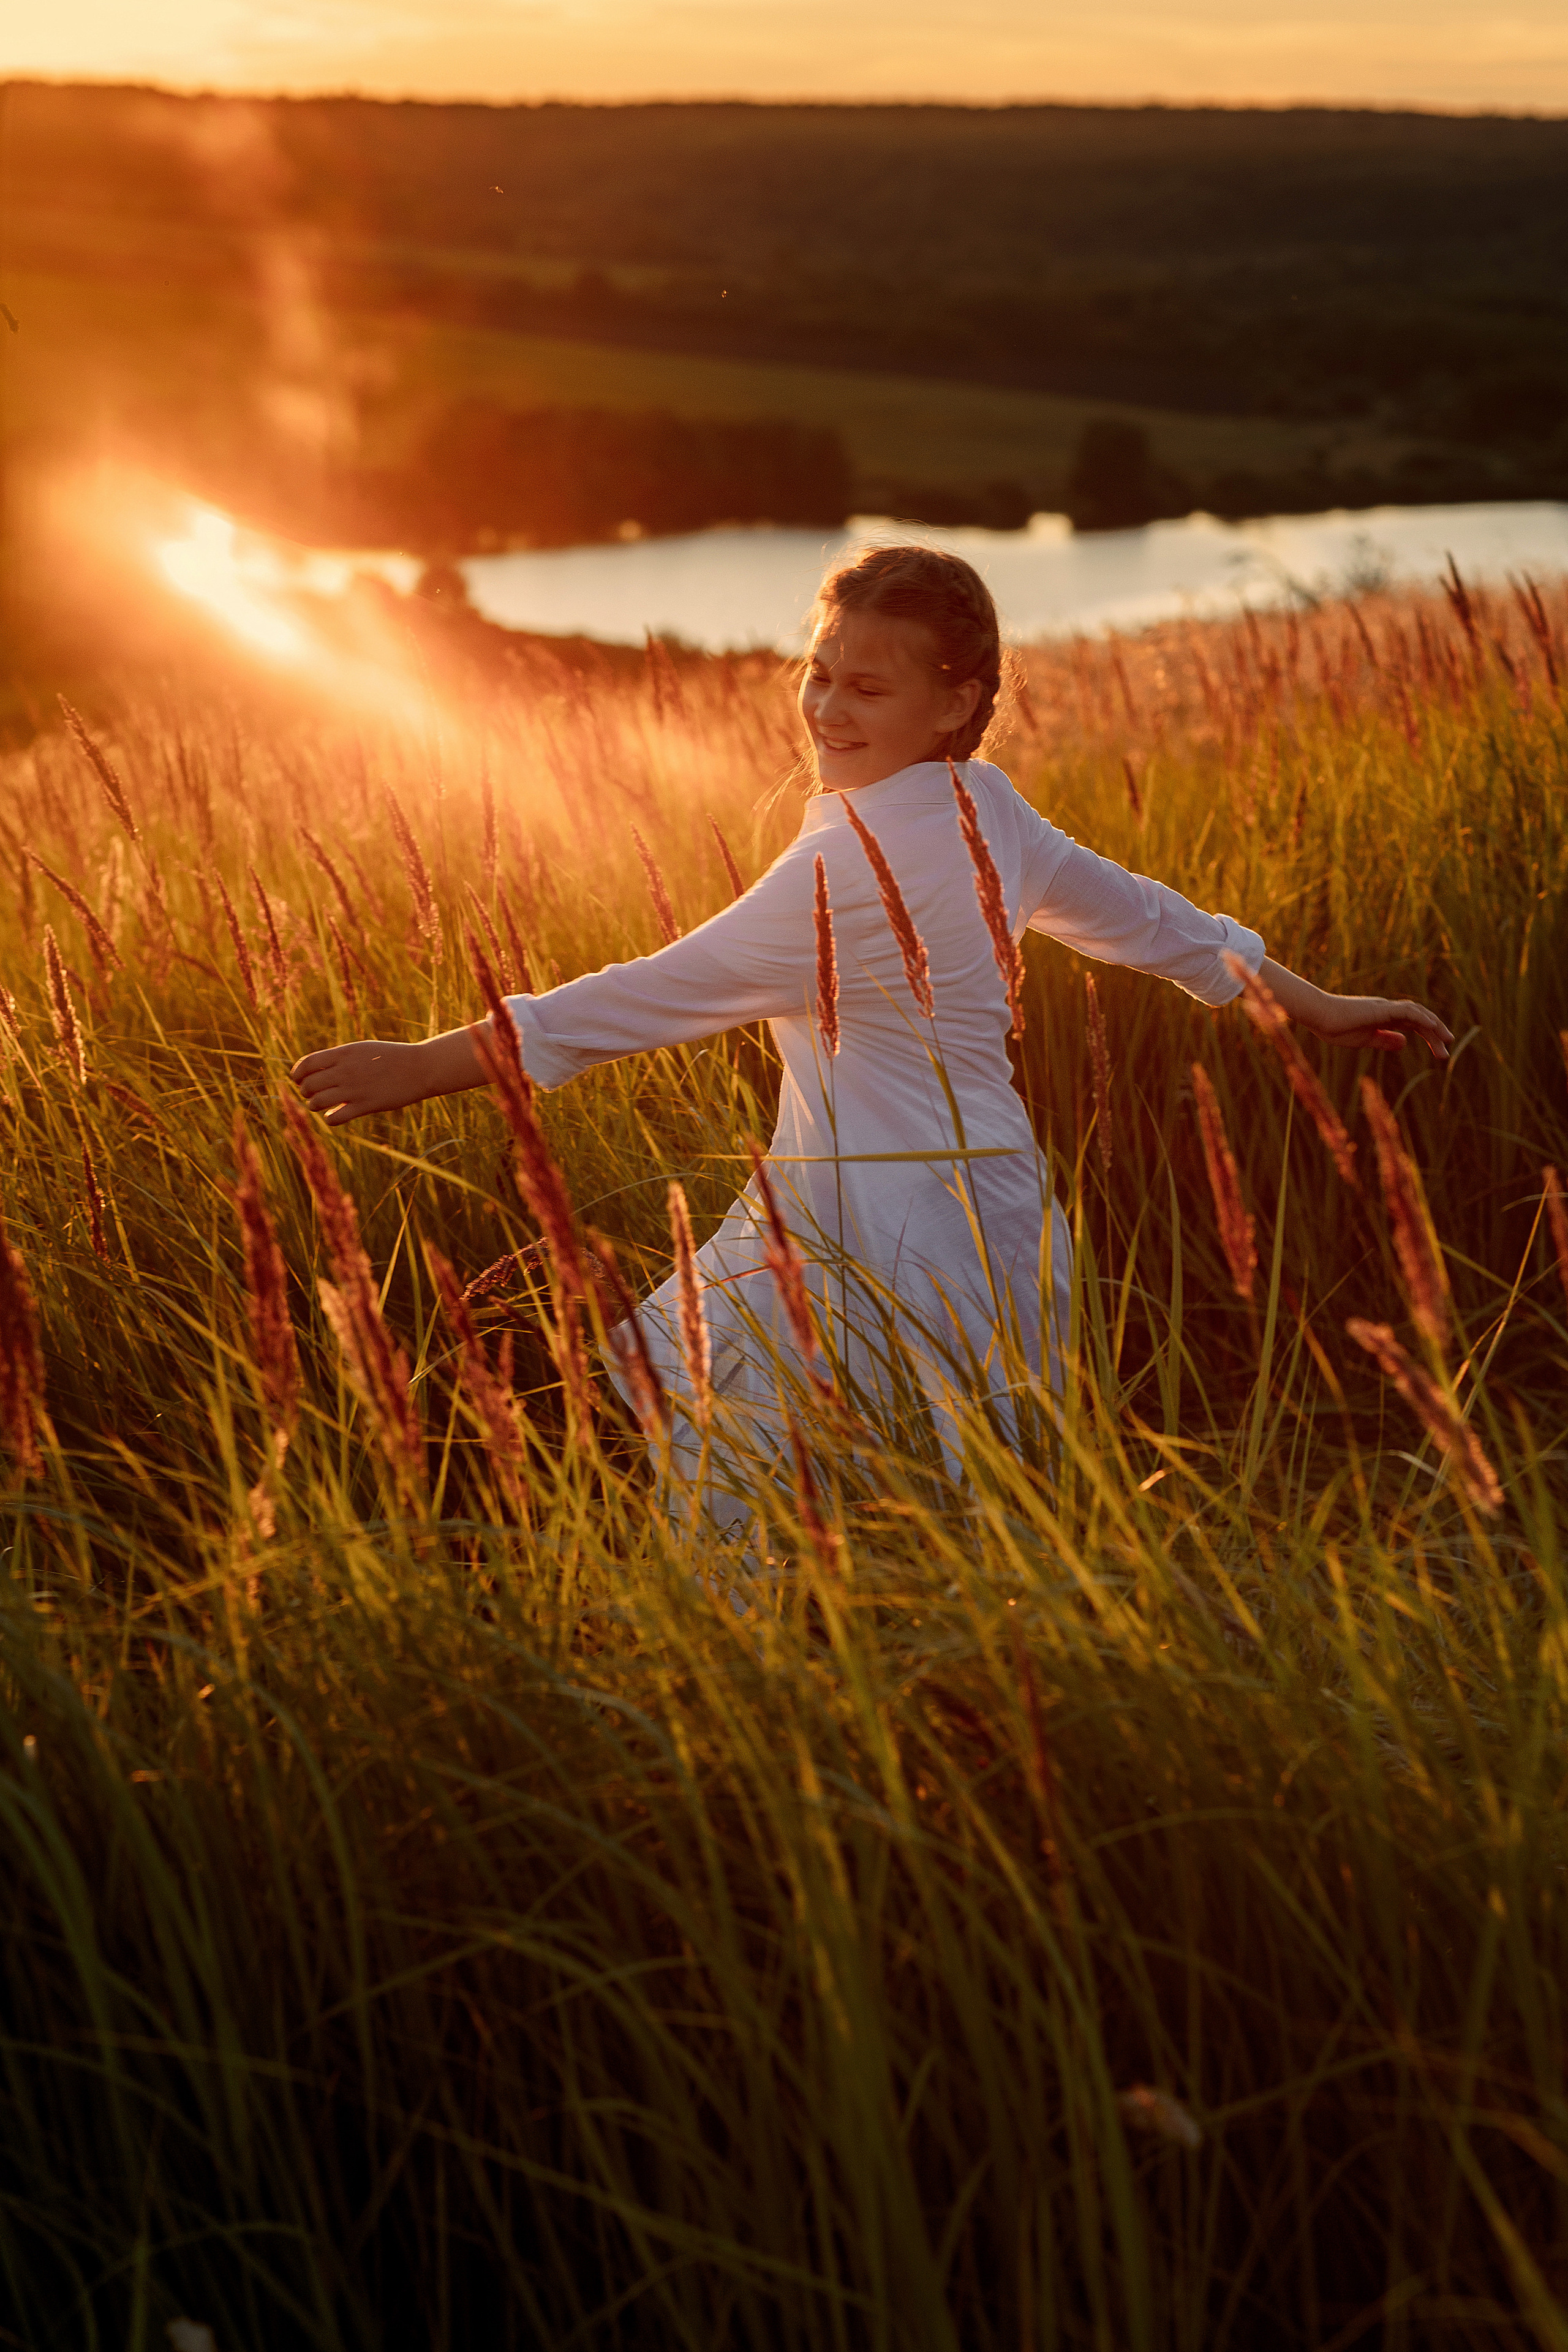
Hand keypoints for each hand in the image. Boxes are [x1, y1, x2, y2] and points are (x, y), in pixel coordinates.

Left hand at [292, 1025, 489, 1124]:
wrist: (419, 1068)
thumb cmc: (391, 1057)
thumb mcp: (362, 1050)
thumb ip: (339, 1058)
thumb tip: (316, 1068)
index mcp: (343, 1053)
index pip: (306, 1064)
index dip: (297, 1074)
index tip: (299, 1080)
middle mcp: (345, 1071)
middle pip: (309, 1085)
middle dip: (306, 1091)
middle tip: (313, 1094)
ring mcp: (354, 1089)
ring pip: (317, 1102)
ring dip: (315, 1105)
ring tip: (322, 1105)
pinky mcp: (365, 1106)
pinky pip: (335, 1118)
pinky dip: (330, 1119)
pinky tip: (336, 1115)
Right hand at [1254, 959, 1453, 1060]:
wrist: (1318, 1016)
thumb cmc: (1335, 1027)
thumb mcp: (1364, 1039)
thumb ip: (1384, 1040)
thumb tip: (1405, 1043)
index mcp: (1384, 1017)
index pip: (1413, 1024)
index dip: (1428, 1036)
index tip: (1440, 1050)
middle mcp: (1388, 1009)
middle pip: (1419, 1020)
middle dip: (1435, 1035)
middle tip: (1447, 1052)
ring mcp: (1384, 1007)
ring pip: (1417, 1014)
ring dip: (1434, 1027)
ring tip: (1447, 1041)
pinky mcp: (1380, 1009)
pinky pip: (1406, 1011)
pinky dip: (1421, 1017)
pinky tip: (1433, 1027)